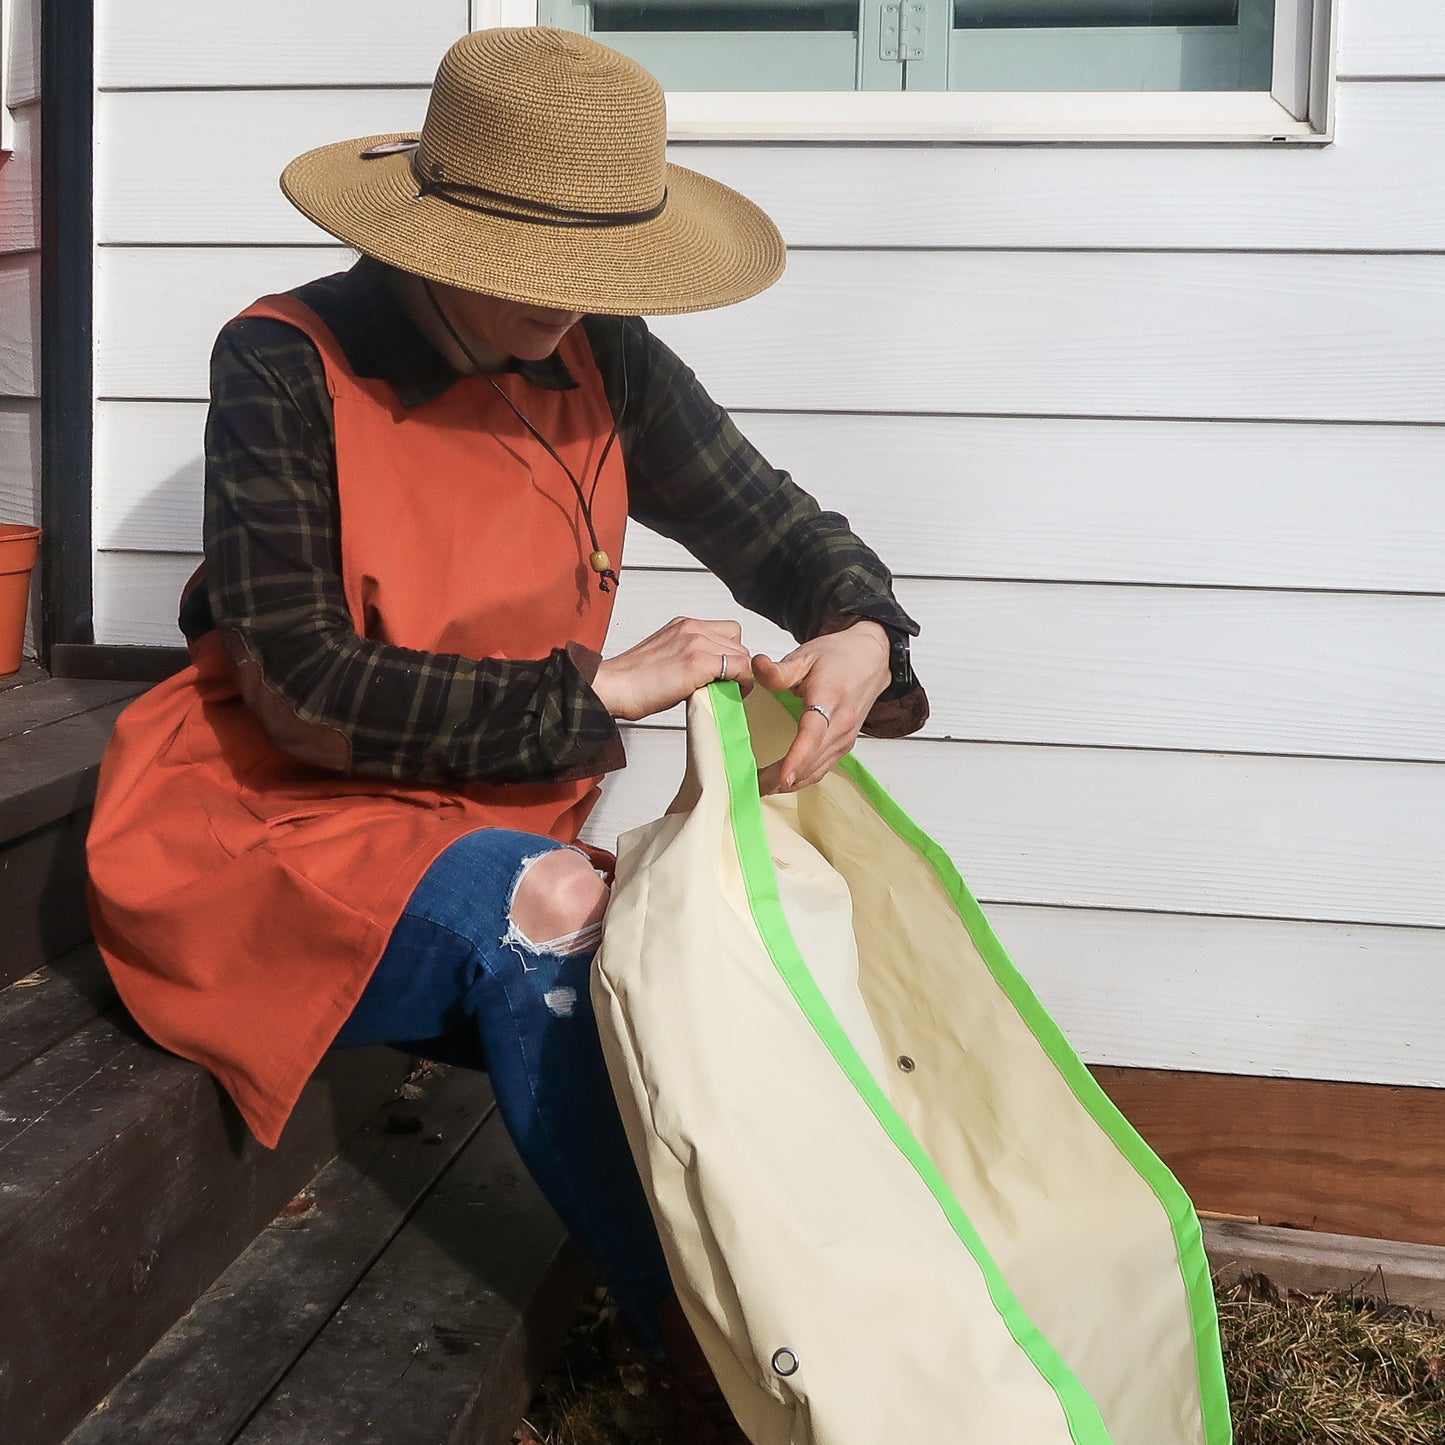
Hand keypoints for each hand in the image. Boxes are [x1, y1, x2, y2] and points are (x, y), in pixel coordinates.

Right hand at [592, 617, 752, 721]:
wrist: (613, 687)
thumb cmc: (632, 680)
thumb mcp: (665, 656)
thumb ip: (688, 656)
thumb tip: (708, 674)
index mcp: (683, 625)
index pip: (727, 632)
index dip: (730, 654)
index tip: (725, 673)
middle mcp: (692, 628)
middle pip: (738, 642)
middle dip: (737, 665)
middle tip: (727, 685)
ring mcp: (697, 642)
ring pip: (743, 655)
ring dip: (739, 675)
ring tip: (725, 690)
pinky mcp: (699, 661)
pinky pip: (740, 668)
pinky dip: (740, 683)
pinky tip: (727, 694)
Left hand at [753, 621, 891, 794]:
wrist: (871, 659)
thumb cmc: (839, 657)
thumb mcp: (806, 656)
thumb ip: (780, 669)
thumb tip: (756, 667)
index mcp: (830, 698)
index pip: (813, 734)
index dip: (797, 758)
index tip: (782, 777)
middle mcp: (842, 723)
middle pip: (812, 760)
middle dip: (781, 778)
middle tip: (751, 786)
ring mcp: (846, 737)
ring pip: (817, 770)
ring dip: (790, 783)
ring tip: (761, 788)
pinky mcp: (845, 744)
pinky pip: (823, 768)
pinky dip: (803, 778)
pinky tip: (783, 781)